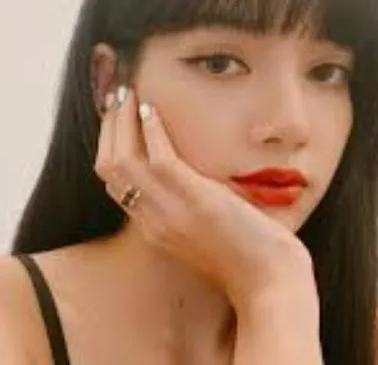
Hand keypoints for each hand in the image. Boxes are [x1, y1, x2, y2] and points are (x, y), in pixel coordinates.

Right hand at [94, 86, 317, 312]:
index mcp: (151, 227)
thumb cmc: (243, 256)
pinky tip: (151, 109)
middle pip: (109, 168)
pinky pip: (159, 159)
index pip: (112, 182)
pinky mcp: (196, 200)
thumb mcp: (199, 231)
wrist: (271, 284)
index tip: (116, 118)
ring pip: (124, 160)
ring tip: (128, 94)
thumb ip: (181, 205)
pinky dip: (151, 130)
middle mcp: (151, 220)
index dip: (108, 145)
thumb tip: (180, 171)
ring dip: (122, 121)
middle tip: (115, 97)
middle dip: (108, 128)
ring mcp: (170, 212)